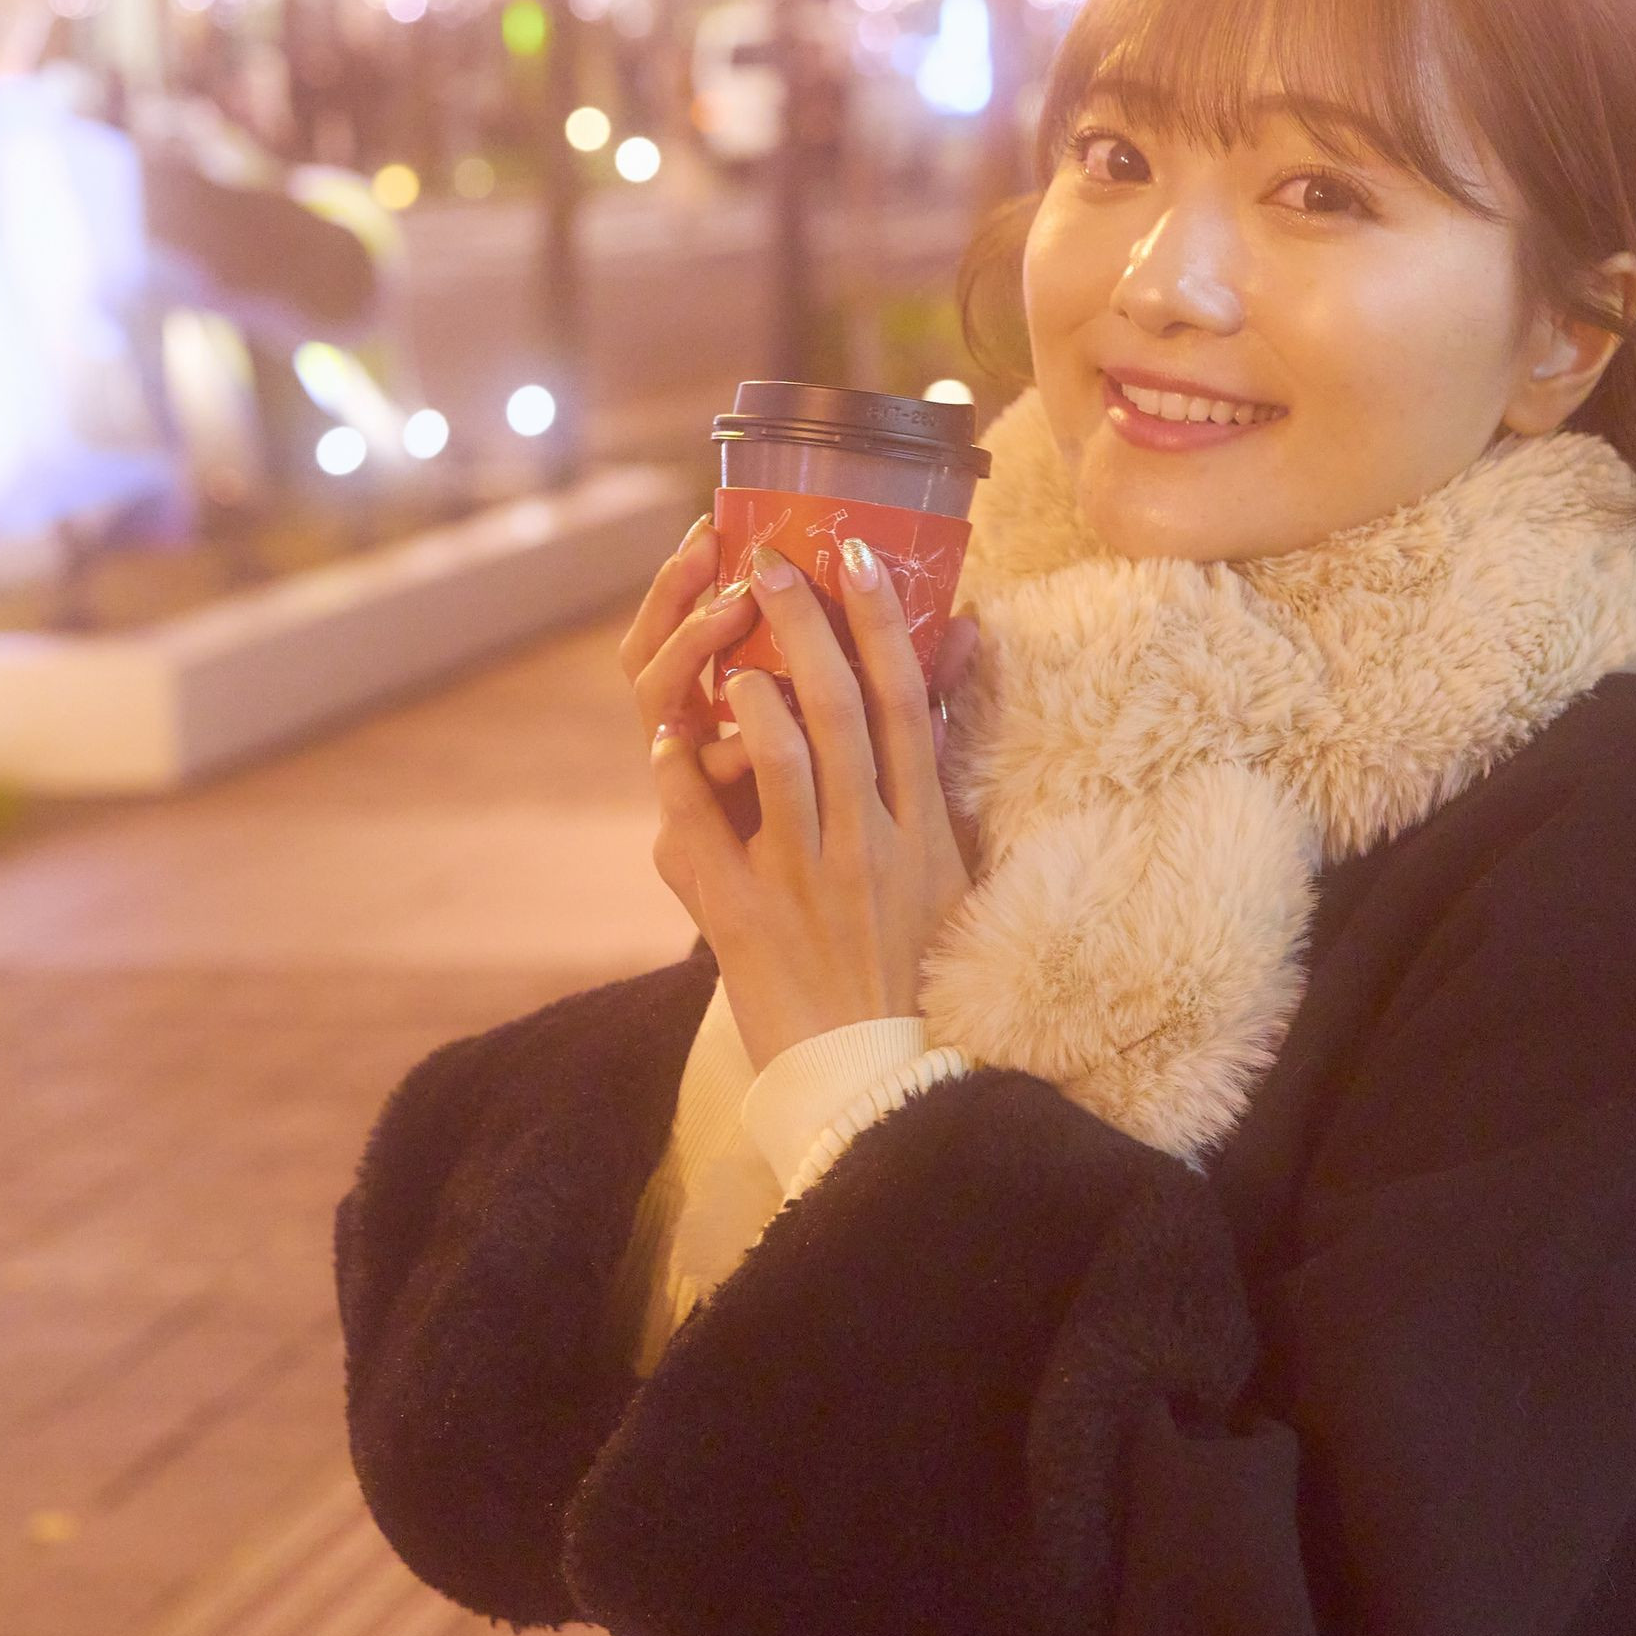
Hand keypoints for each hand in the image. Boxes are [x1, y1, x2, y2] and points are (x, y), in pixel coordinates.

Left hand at [621, 521, 979, 1068]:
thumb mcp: (948, 863)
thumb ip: (941, 755)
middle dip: (806, 627)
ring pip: (785, 762)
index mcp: (921, 830)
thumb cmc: (911, 963)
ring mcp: (808, 883)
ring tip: (728, 657)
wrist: (874, 1082)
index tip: (857, 553)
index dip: (883, 622)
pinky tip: (668, 738)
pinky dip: (683, 776)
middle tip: (773, 563)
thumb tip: (967, 636)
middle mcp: (870, 847)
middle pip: (843, 711)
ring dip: (752, 694)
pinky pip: (705, 831)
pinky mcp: (747, 921)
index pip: (907, 704)